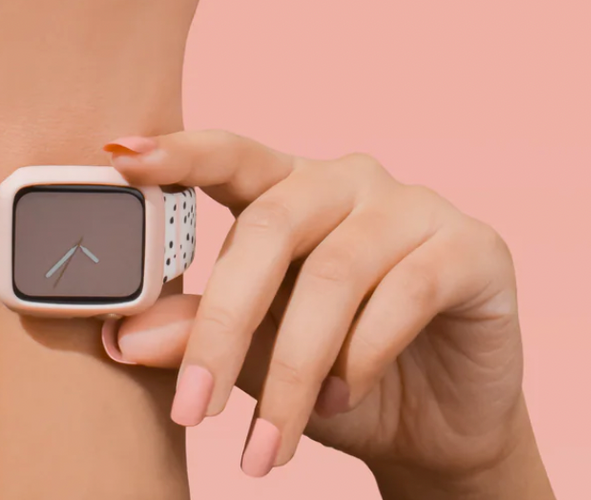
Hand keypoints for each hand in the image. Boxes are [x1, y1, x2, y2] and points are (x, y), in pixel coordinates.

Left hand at [101, 132, 553, 495]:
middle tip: (192, 410)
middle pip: (271, 224)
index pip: (229, 155)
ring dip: (294, 370)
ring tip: (274, 438)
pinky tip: (345, 396)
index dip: (178, 152)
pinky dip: (363, 355)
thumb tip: (121, 337)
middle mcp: (348, 180)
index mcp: (287, 188)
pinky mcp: (471, 247)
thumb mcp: (254, 357)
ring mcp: (414, 206)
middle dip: (224, 325)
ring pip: (334, 274)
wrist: (436, 429)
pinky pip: (405, 291)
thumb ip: (196, 333)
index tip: (120, 157)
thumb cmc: (334, 376)